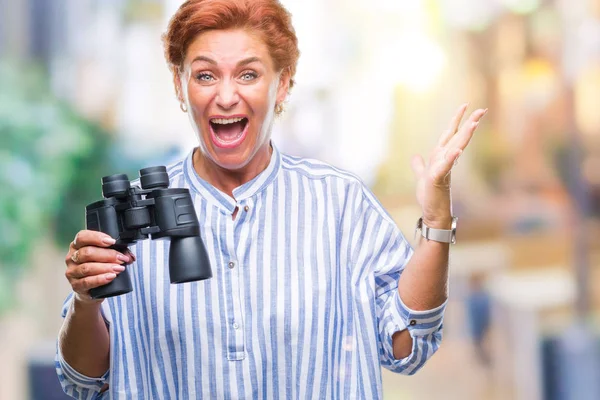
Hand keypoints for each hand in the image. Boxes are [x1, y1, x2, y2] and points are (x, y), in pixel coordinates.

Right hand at [64, 230, 134, 303]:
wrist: (92, 290)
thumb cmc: (99, 268)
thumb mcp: (107, 257)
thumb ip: (118, 252)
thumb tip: (129, 256)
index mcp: (77, 245)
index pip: (82, 237)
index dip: (97, 238)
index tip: (112, 242)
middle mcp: (71, 257)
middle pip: (87, 253)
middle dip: (108, 255)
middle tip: (121, 259)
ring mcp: (72, 272)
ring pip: (87, 268)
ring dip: (106, 267)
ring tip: (119, 269)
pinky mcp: (75, 285)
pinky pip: (87, 282)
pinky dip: (100, 279)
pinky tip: (110, 277)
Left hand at [410, 104, 486, 227]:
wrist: (432, 213)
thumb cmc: (430, 195)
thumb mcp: (422, 176)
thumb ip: (419, 165)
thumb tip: (415, 157)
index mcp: (440, 156)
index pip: (450, 134)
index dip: (457, 120)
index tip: (465, 105)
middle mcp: (444, 160)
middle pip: (458, 137)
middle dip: (469, 123)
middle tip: (481, 110)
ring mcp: (443, 168)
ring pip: (455, 148)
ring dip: (464, 136)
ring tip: (474, 123)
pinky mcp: (438, 178)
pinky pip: (445, 166)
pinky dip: (450, 158)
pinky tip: (456, 151)